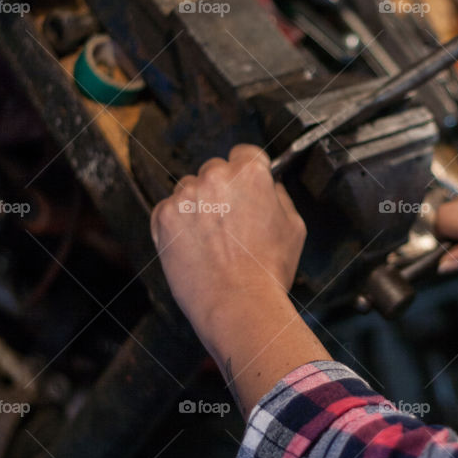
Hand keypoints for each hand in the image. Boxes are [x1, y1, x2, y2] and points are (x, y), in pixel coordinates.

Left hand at [150, 145, 306, 337]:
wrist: (237, 304)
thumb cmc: (268, 270)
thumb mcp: (294, 228)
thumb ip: (280, 198)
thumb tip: (271, 186)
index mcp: (249, 173)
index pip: (245, 153)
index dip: (248, 171)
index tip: (245, 186)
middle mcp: (214, 176)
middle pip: (215, 170)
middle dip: (221, 190)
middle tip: (231, 222)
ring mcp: (185, 196)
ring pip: (190, 190)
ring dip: (198, 206)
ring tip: (212, 240)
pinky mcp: (163, 217)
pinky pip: (168, 210)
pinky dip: (178, 225)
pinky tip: (195, 246)